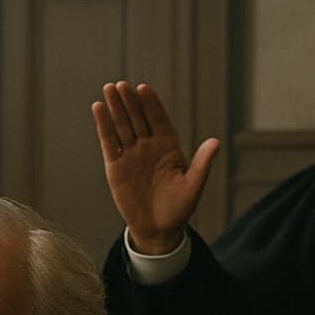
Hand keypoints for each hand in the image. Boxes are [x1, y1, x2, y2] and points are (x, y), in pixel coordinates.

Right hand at [91, 80, 219, 254]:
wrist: (158, 229)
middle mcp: (149, 146)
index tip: (144, 89)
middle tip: (122, 85)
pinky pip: (109, 142)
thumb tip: (216, 142)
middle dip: (130, 101)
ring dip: (116, 108)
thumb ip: (202, 164)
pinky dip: (104, 126)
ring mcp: (131, 154)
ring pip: (123, 126)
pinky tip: (98, 108)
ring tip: (109, 88)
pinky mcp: (116, 166)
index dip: (152, 105)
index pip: (159, 120)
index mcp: (169, 147)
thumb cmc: (179, 209)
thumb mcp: (193, 187)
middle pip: (138, 118)